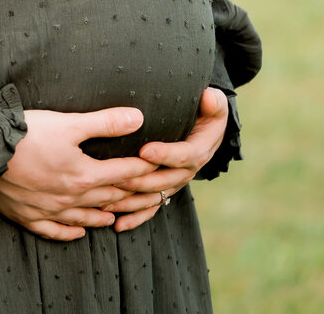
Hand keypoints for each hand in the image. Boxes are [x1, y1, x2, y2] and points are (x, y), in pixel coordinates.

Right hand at [0, 106, 158, 240]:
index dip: (142, 170)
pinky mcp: (28, 216)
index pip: (122, 174)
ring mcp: (49, 210)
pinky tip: (77, 233)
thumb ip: (105, 122)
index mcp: (83, 175)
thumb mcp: (70, 123)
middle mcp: (70, 197)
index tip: (157, 169)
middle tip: (144, 196)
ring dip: (102, 217)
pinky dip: (69, 233)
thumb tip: (138, 118)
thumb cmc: (27, 133)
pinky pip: (54, 231)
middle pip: (106, 198)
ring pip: (83, 218)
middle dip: (128, 196)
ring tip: (115, 218)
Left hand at [102, 87, 229, 231]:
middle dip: (140, 179)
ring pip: (153, 197)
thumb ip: (213, 102)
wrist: (206, 130)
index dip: (165, 154)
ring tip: (108, 201)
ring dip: (132, 201)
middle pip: (163, 180)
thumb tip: (207, 97)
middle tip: (117, 175)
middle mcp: (186, 172)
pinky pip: (151, 208)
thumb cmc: (206, 112)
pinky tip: (118, 225)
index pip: (183, 156)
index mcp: (198, 151)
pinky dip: (136, 218)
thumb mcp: (214, 104)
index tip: (144, 151)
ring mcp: (174, 184)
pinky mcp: (165, 191)